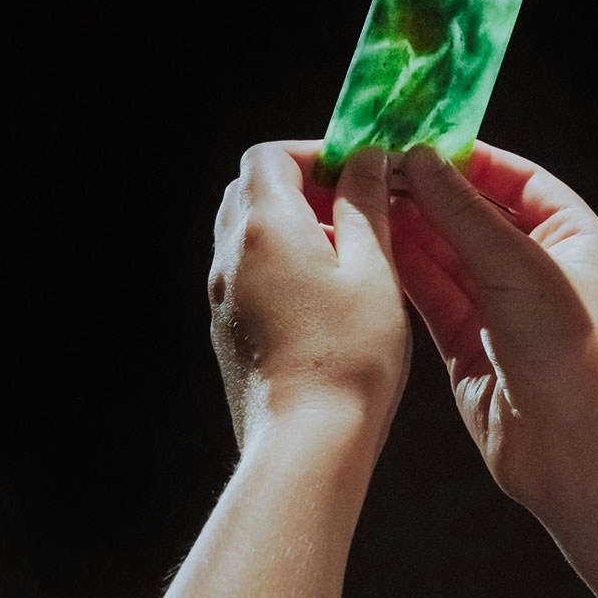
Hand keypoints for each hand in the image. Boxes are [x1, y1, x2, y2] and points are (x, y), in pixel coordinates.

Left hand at [208, 140, 411, 449]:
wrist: (306, 443)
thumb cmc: (348, 357)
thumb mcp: (374, 269)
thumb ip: (365, 206)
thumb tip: (366, 161)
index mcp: (266, 226)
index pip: (269, 156)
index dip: (314, 154)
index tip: (357, 172)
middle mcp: (232, 254)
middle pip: (251, 189)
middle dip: (301, 186)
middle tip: (354, 209)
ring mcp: (223, 294)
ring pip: (246, 231)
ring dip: (290, 225)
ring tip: (346, 256)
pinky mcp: (227, 328)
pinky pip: (246, 273)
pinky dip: (279, 263)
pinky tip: (325, 297)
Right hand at [390, 142, 597, 510]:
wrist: (576, 452)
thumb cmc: (572, 351)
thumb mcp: (518, 266)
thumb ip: (464, 212)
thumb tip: (421, 159)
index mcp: (574, 238)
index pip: (517, 179)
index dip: (468, 158)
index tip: (416, 139)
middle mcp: (540, 271)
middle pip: (476, 216)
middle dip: (429, 194)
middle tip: (374, 169)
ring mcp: (505, 311)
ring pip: (448, 257)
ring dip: (410, 231)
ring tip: (362, 201)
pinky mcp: (472, 348)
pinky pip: (433, 298)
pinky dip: (405, 274)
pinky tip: (371, 248)